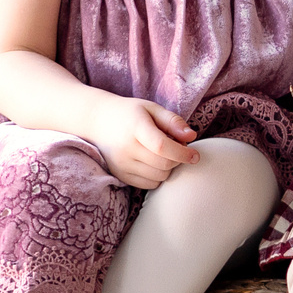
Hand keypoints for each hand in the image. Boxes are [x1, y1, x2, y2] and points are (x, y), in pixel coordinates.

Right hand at [85, 96, 199, 189]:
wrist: (97, 121)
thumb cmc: (130, 113)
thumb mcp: (152, 109)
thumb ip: (173, 121)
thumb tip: (192, 136)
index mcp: (135, 127)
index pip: (162, 147)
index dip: (182, 153)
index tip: (195, 155)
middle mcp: (126, 148)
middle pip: (163, 164)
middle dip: (178, 160)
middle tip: (178, 148)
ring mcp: (121, 164)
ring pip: (159, 177)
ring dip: (169, 168)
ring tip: (164, 153)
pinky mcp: (120, 175)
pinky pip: (149, 184)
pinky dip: (158, 176)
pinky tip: (154, 163)